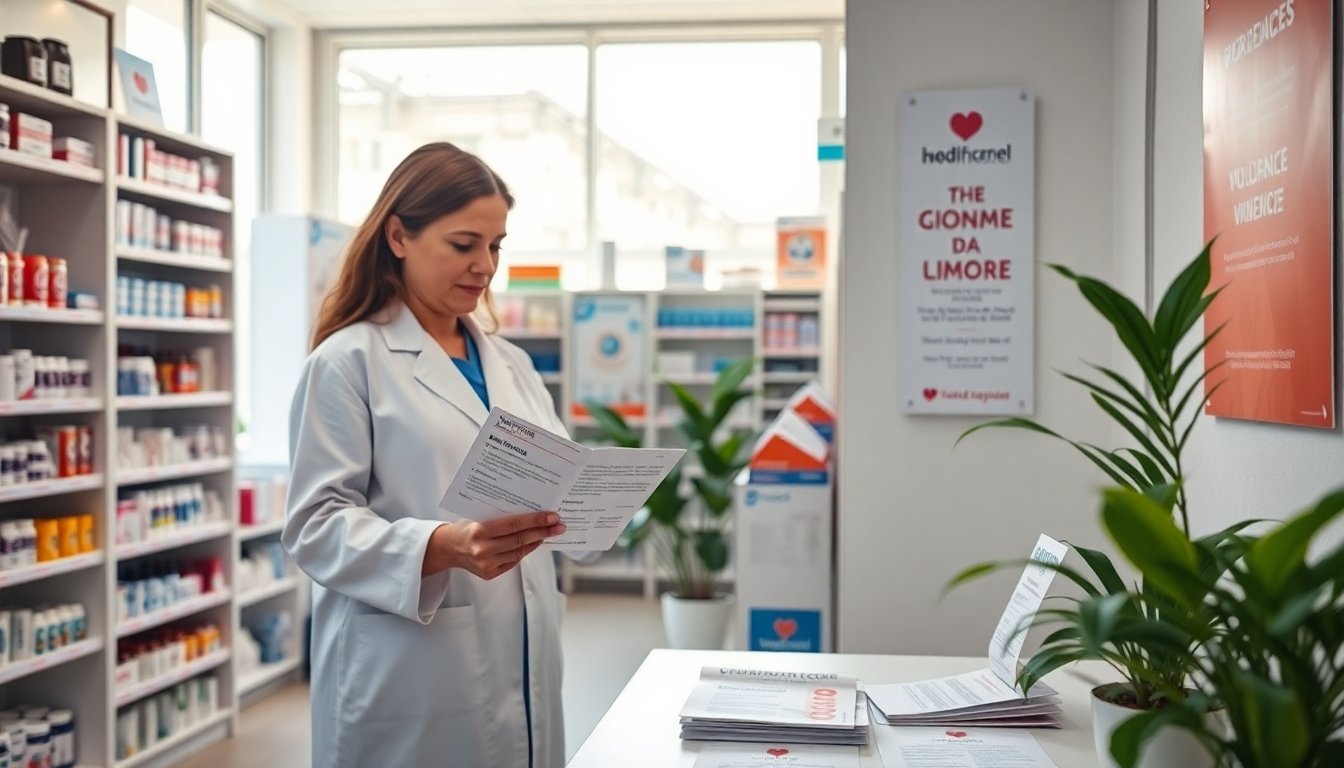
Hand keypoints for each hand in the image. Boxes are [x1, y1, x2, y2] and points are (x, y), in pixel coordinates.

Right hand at [422, 512, 565, 579]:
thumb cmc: (466, 526)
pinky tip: (535, 542)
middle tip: (559, 525)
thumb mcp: (479, 516)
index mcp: (479, 531)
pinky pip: (514, 561)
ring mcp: (487, 564)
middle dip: (543, 531)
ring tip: (551, 532)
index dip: (535, 520)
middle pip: (520, 540)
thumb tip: (532, 510)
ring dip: (537, 541)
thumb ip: (501, 515)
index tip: (552, 516)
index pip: (513, 524)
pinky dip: (526, 550)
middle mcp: (483, 549)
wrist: (448, 548)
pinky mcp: (490, 574)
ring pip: (519, 552)